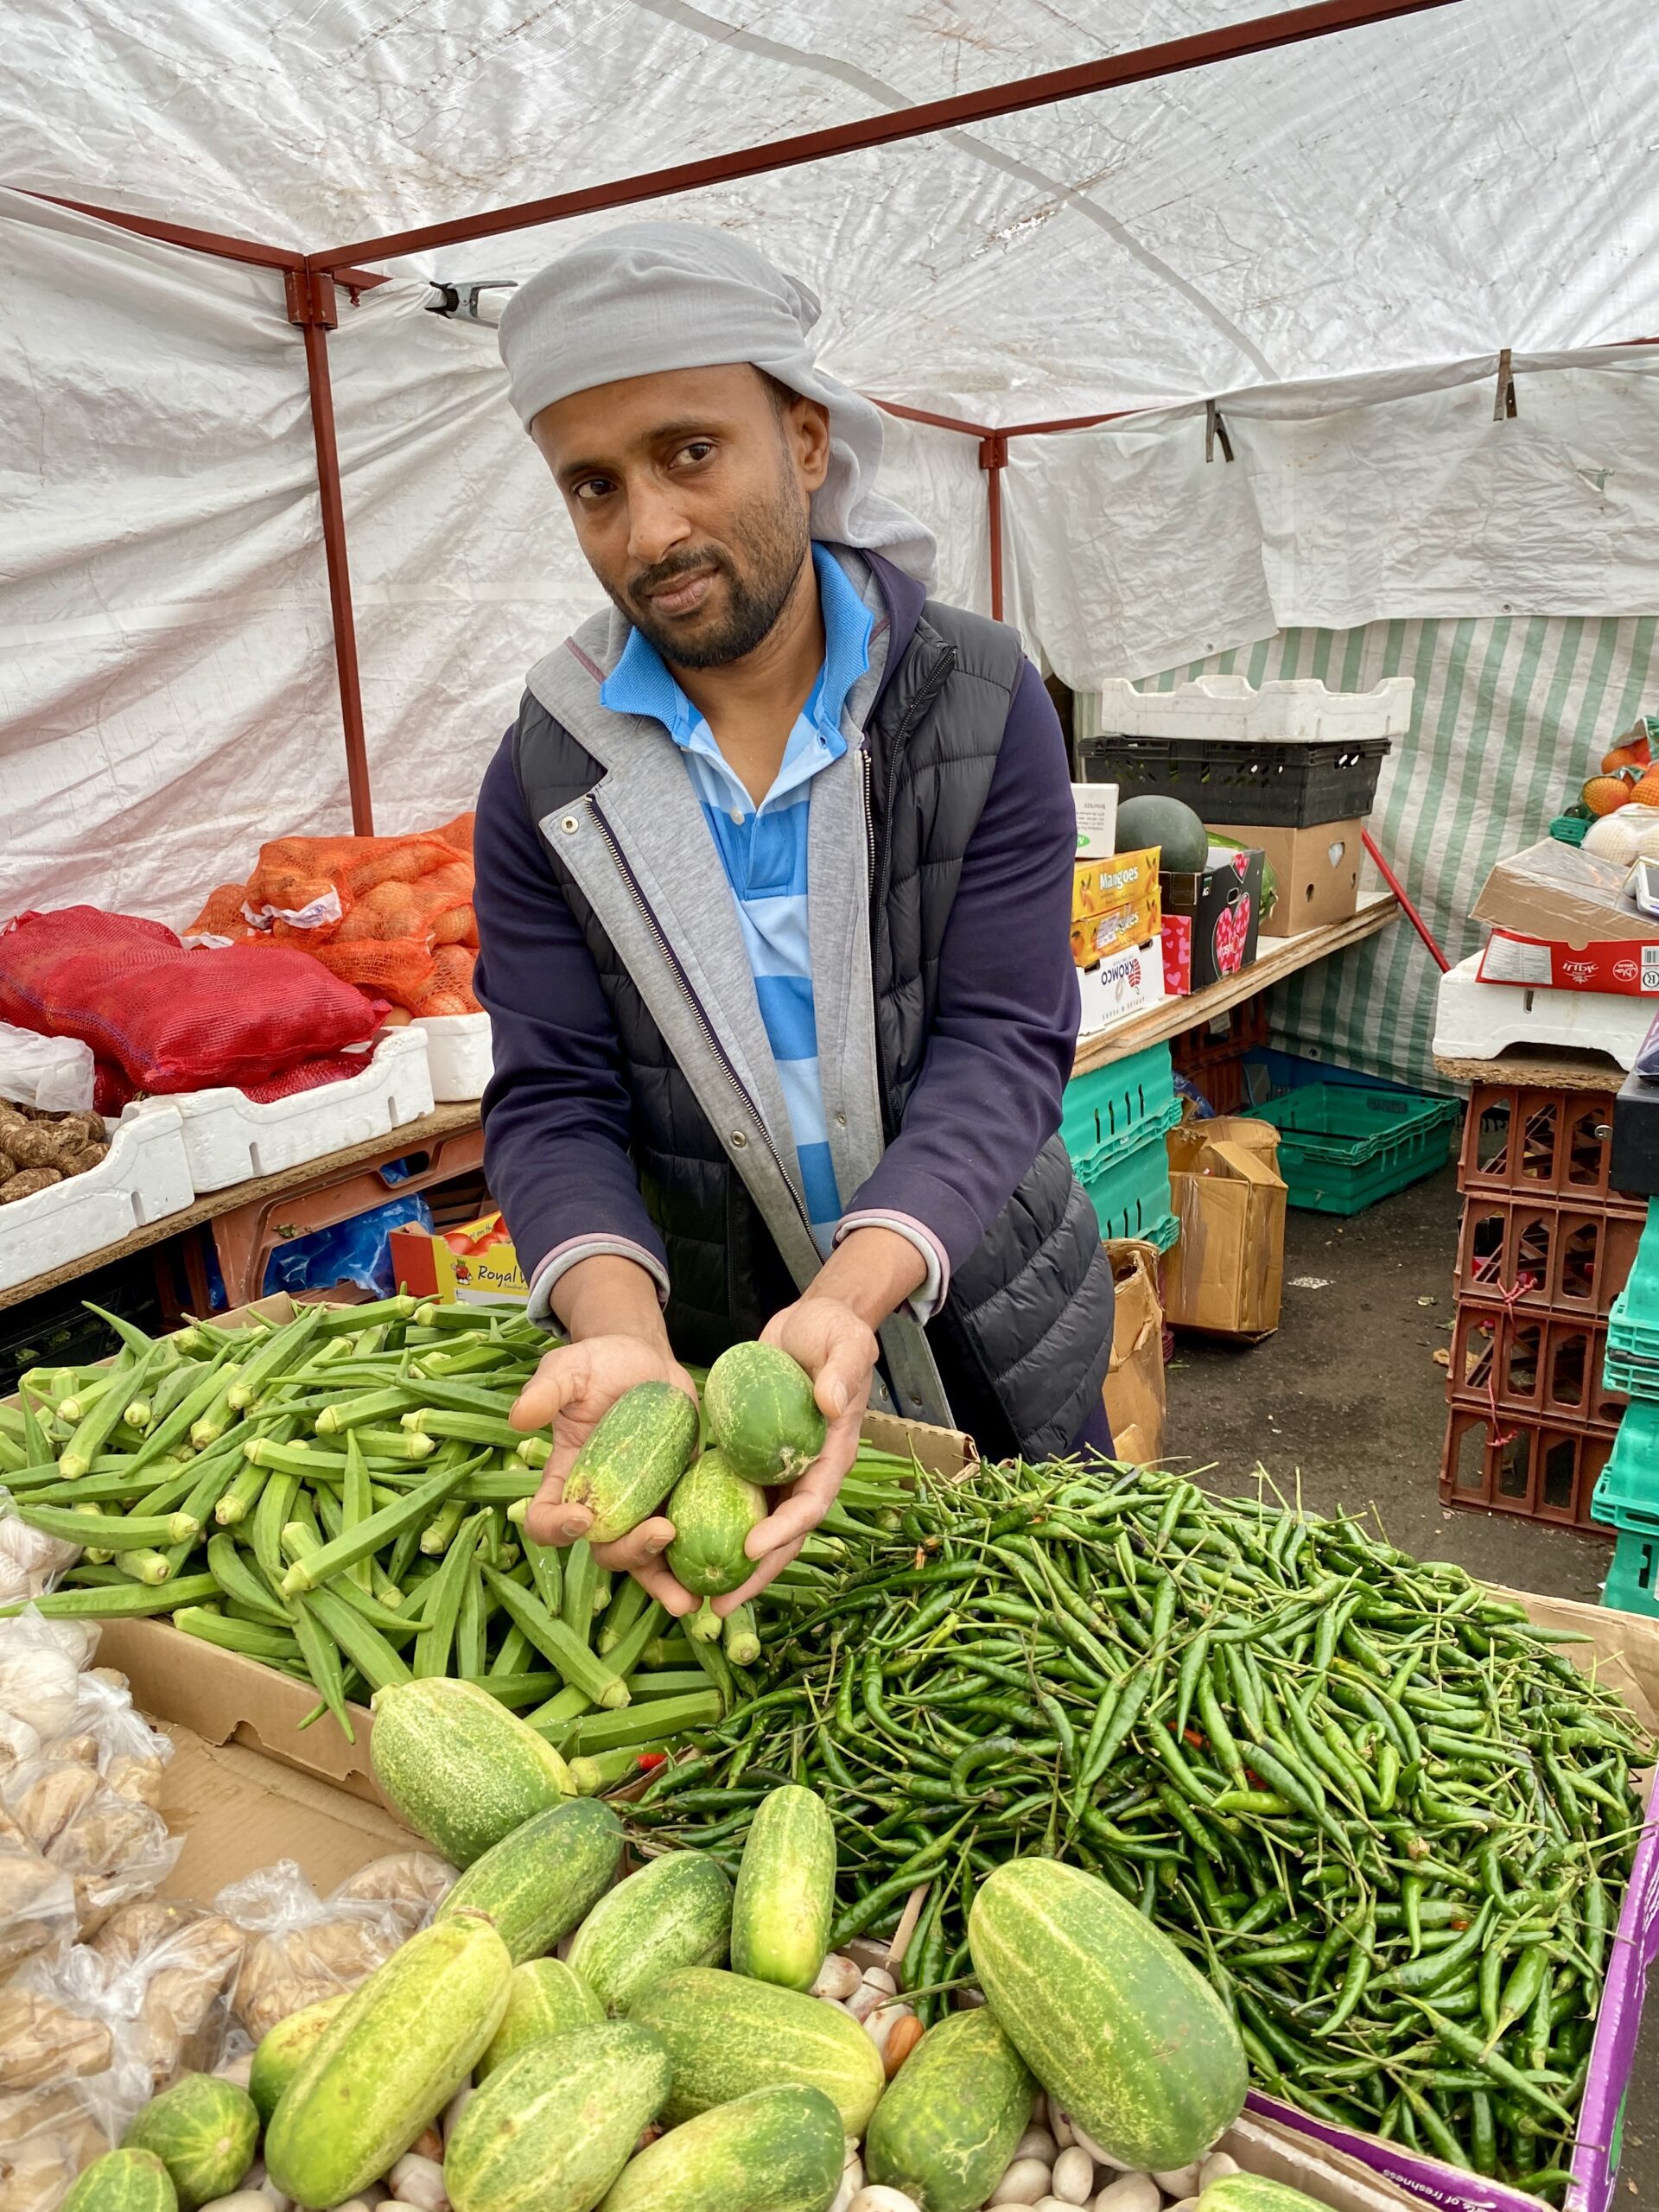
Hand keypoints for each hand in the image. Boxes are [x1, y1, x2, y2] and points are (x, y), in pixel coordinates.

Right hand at [511, 1335, 702, 1612]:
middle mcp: (603, 1504)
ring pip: (646, 1559)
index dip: (556, 1529)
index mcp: (567, 1480)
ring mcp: (643, 1506)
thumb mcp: (570, 1367)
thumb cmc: (601, 1364)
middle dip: (630, 1554)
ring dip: (665, 1583)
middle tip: (663, 1535)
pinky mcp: (679, 1499)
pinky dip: (697, 1561)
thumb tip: (521, 1417)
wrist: (650, 1361)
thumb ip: (547, 1388)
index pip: (547, 1521)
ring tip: (691, 1601)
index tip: (581, 1517)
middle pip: (604, 1549)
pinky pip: (687, 1540)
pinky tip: (725, 1574)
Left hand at [709, 1296, 875, 1615]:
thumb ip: (841, 1371)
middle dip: (752, 1574)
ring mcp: (780, 1471)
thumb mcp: (844, 1343)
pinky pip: (732, 1501)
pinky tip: (677, 1547)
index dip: (783, 1531)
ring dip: (729, 1566)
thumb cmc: (833, 1332)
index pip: (810, 1505)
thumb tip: (830, 1404)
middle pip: (782, 1536)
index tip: (750, 1547)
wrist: (812, 1325)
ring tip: (693, 1598)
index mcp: (833, 1455)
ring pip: (755, 1529)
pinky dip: (711, 1527)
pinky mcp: (754, 1461)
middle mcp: (806, 1472)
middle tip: (716, 1606)